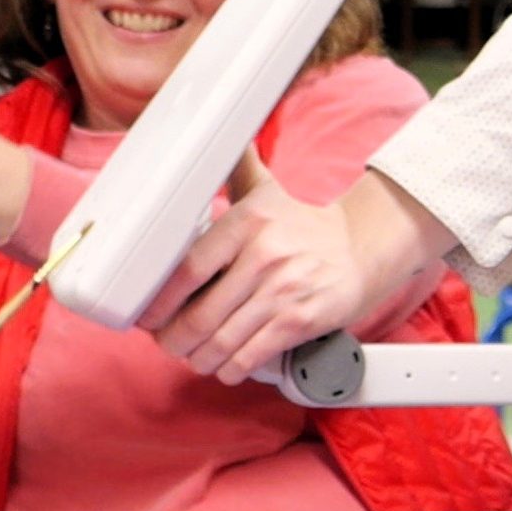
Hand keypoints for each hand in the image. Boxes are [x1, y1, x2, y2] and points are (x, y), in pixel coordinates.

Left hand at [145, 167, 450, 384]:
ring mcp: (283, 290)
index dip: (159, 303)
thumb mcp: (268, 192)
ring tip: (196, 355)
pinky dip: (229, 368)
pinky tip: (227, 362)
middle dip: (175, 340)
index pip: (187, 270)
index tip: (149, 316)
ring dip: (200, 359)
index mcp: (248, 222)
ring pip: (219, 344)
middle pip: (197, 317)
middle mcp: (265, 254)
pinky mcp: (300, 321)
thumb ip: (237, 169)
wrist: (362, 249)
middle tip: (172, 341)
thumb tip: (215, 141)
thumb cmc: (304, 227)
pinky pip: (248, 358)